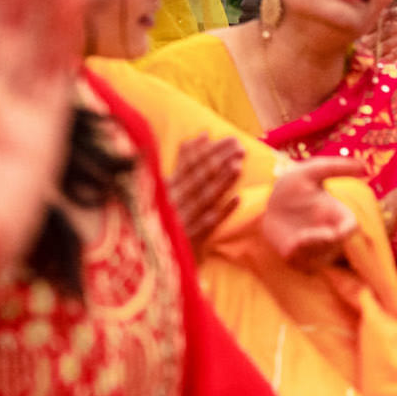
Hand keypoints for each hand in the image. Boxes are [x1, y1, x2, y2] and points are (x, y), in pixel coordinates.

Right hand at [169, 133, 245, 249]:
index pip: (190, 165)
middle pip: (199, 178)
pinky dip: (222, 211)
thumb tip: (203, 136)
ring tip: (238, 166)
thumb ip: (184, 162)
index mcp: (167, 188)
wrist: (156, 259)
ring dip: (221, 182)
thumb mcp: (171, 187)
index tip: (231, 139)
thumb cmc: (169, 216)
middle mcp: (173, 203)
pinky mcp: (191, 241)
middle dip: (220, 161)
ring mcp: (182, 221)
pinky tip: (237, 199)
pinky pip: (208, 225)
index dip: (211, 151)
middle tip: (240, 148)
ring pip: (204, 198)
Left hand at [263, 157, 362, 271]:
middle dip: (320, 244)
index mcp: (340, 215)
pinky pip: (305, 266)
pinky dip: (299, 260)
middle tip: (302, 238)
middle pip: (334, 247)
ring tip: (295, 240)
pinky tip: (288, 247)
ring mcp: (318, 250)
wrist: (270, 202)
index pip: (351, 228)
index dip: (344, 234)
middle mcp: (333, 235)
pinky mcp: (302, 260)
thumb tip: (366, 168)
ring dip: (308, 253)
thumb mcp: (312, 171)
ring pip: (320, 260)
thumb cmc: (295, 185)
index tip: (331, 234)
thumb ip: (338, 168)